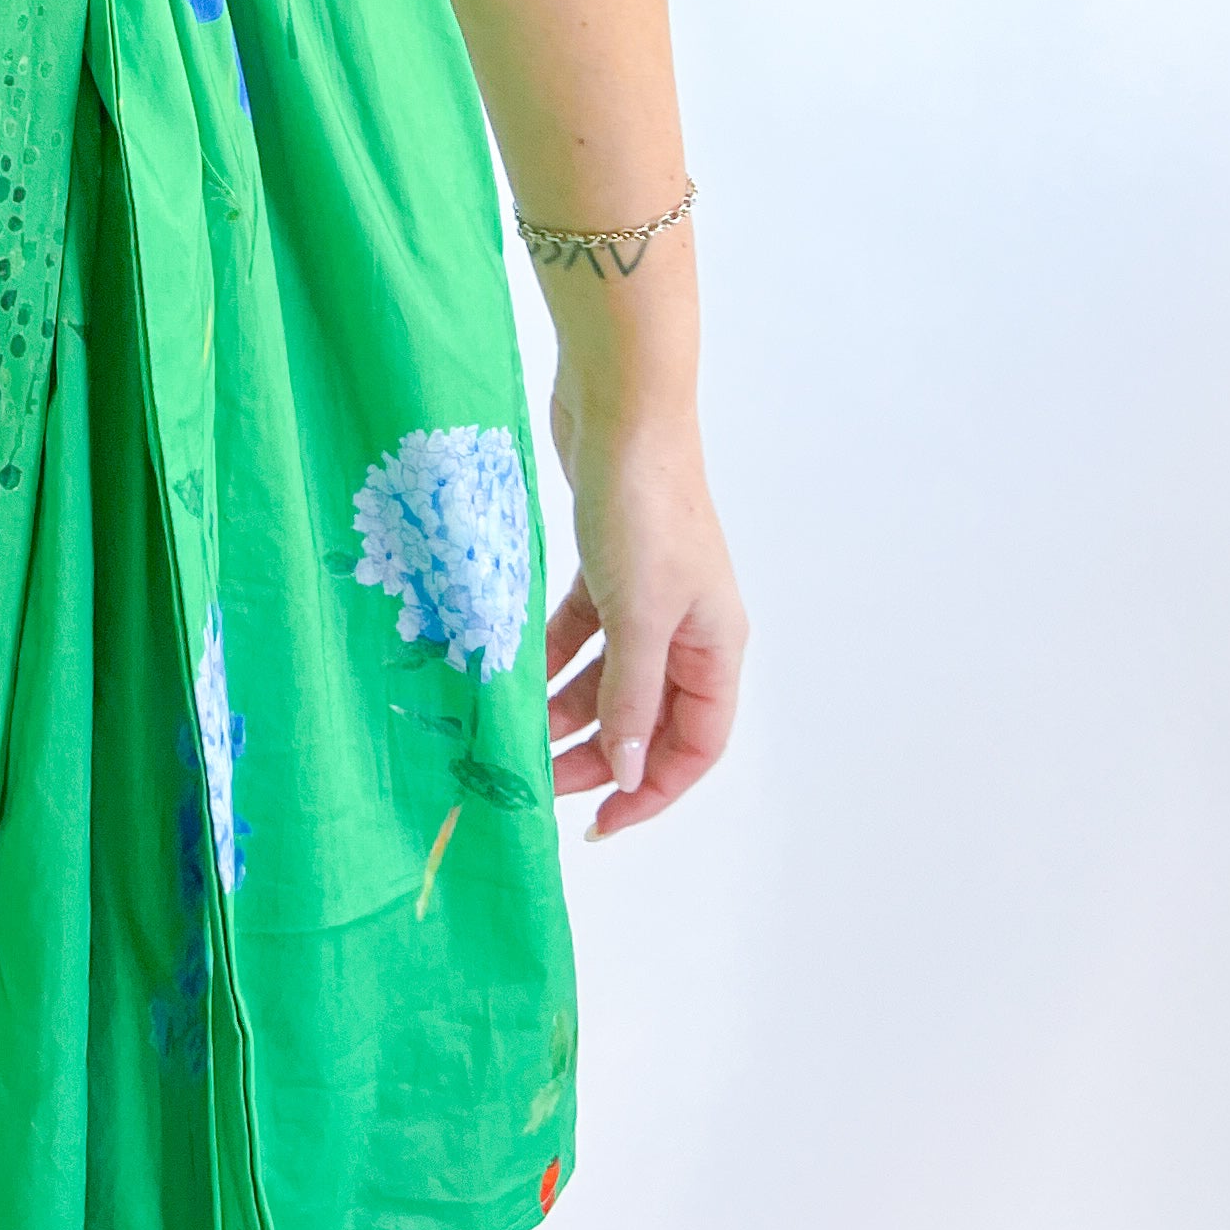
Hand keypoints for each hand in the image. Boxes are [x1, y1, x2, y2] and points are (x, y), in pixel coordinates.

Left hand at [543, 376, 745, 837]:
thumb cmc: (642, 506)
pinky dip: (551, 654)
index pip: (695, 745)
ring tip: (514, 732)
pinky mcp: (608, 562)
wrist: (621, 407)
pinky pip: (582, 631)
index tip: (598, 823)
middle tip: (537, 782)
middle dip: (597, 754)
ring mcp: (648, 593)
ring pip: (609, 676)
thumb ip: (632, 698)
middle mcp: (689, 626)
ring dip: (566, 707)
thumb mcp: (637, 614)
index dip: (652, 790)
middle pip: (648, 717)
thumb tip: (632, 770)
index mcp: (716, 645)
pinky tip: (513, 669)